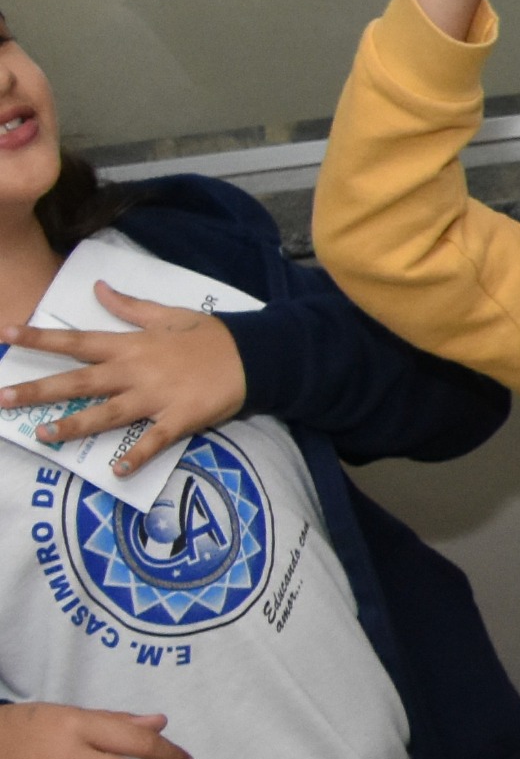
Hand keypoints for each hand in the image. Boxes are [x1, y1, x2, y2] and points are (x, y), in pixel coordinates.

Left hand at [7, 285, 246, 461]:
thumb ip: (128, 306)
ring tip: (42, 435)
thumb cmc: (210, 334)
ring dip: (74, 425)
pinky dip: (137, 456)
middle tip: (2, 398)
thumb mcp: (168, 314)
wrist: (254, 355)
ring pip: (107, 413)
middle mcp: (135, 372)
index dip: (39, 338)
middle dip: (38, 390)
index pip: (76, 341)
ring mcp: (156, 397)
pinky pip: (154, 441)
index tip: (5, 334)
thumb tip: (97, 287)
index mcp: (130, 345)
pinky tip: (117, 471)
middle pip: (79, 382)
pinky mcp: (178, 419)